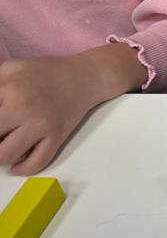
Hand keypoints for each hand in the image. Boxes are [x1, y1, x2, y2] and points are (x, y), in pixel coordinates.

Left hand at [0, 44, 146, 174]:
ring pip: (5, 155)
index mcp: (10, 87)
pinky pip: (36, 162)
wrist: (86, 77)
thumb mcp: (13, 68)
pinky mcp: (57, 136)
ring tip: (2, 148)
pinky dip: (22, 168)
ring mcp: (42, 124)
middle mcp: (24, 107)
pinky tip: (16, 164)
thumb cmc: (46, 72)